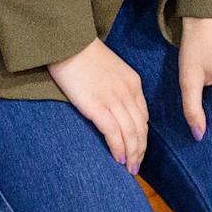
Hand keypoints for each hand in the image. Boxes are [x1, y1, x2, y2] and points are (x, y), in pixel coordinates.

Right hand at [49, 37, 148, 170]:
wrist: (68, 42)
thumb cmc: (82, 54)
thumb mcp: (109, 69)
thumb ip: (116, 88)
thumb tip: (112, 109)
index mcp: (133, 82)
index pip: (143, 116)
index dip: (142, 137)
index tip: (138, 150)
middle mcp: (128, 92)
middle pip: (140, 128)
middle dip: (140, 150)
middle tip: (136, 167)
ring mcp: (114, 99)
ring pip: (130, 134)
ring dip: (131, 154)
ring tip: (128, 169)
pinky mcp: (97, 106)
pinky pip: (114, 133)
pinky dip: (118, 149)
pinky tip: (118, 160)